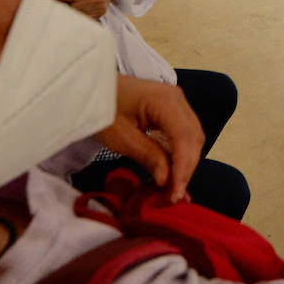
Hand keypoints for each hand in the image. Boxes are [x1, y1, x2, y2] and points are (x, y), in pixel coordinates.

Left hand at [62, 0, 114, 18]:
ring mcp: (100, 8)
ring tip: (73, 4)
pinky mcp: (100, 14)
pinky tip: (79, 9)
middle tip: (67, 0)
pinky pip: (85, 17)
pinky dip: (80, 14)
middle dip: (69, 3)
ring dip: (74, 10)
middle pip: (75, 6)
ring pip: (79, 13)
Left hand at [97, 77, 204, 203]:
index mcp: (165, 100)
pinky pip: (183, 133)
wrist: (89, 87)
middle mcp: (177, 98)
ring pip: (192, 137)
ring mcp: (176, 102)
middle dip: (186, 169)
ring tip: (173, 188)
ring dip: (185, 163)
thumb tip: (166, 180)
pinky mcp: (170, 108)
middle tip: (173, 196)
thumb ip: (147, 155)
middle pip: (194, 138)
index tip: (173, 194)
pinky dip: (180, 153)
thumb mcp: (120, 136)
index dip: (183, 169)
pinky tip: (171, 171)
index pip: (185, 138)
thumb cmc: (100, 107)